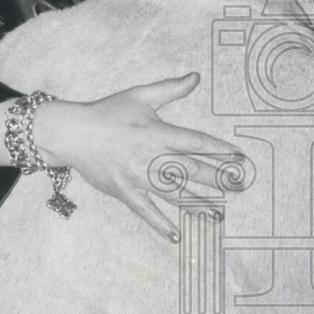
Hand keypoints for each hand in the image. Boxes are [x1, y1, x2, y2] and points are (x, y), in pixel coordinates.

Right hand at [36, 73, 241, 240]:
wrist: (73, 133)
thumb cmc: (108, 112)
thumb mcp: (140, 95)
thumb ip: (171, 89)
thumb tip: (196, 77)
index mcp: (158, 132)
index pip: (196, 142)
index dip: (219, 149)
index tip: (239, 157)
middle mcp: (151, 156)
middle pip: (191, 170)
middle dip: (218, 179)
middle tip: (240, 186)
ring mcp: (138, 177)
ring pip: (174, 194)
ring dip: (197, 205)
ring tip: (218, 215)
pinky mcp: (125, 192)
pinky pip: (146, 211)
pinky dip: (160, 225)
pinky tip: (177, 236)